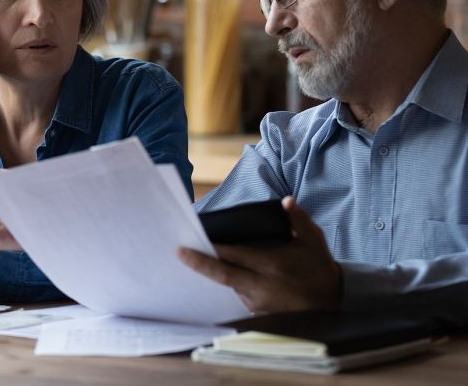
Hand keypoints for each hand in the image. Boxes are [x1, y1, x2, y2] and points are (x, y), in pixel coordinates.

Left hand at [178, 197, 342, 312]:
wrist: (335, 302)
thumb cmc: (320, 268)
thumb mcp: (313, 240)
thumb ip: (298, 219)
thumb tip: (286, 201)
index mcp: (272, 264)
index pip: (234, 256)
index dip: (213, 249)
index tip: (195, 240)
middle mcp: (262, 286)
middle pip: (223, 275)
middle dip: (199, 263)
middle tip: (179, 253)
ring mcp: (259, 302)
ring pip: (229, 286)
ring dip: (214, 274)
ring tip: (196, 258)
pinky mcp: (259, 313)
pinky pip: (239, 296)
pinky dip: (229, 284)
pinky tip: (220, 274)